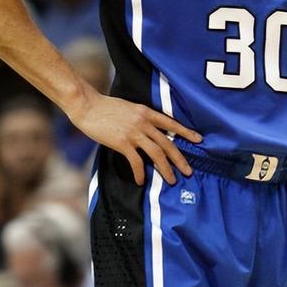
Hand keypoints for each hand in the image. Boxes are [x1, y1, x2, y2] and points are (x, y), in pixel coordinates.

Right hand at [70, 90, 202, 186]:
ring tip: (171, 180)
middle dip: (179, 159)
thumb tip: (149, 133)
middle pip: (167, 143)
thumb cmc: (106, 107)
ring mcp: (133, 133)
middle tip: (188, 172)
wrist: (87, 106)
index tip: (198, 140)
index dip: (186, 132)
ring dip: (166, 169)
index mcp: (146, 112)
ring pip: (156, 153)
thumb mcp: (129, 108)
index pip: (171, 123)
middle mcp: (143, 122)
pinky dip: (140, 173)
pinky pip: (136, 161)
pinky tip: (141, 181)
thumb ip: (141, 119)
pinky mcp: (122, 142)